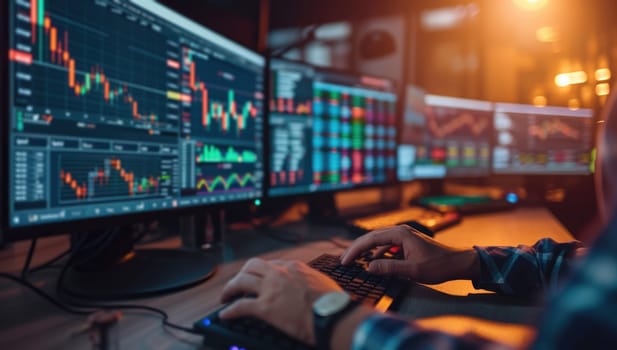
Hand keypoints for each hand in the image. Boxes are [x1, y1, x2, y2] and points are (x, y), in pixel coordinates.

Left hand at [219, 258, 342, 344]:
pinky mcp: (265, 307)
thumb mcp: (322, 282)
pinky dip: (230, 310)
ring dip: (230, 289)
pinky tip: (225, 314)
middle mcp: (279, 274)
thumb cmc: (333, 303)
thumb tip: (312, 287)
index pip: (271, 264)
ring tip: (226, 297)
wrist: (332, 315)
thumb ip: (311, 281)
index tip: (259, 279)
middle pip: (251, 267)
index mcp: (295, 267)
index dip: (262, 272)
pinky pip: (240, 306)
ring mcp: (270, 289)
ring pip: (240, 281)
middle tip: (238, 285)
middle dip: (242, 274)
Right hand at [340, 225, 478, 283]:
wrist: (458, 263)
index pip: (370, 239)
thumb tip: (369, 267)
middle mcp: (400, 231)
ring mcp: (403, 236)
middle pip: (371, 237)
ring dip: (365, 250)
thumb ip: (389, 268)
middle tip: (343, 260)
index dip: (355, 250)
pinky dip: (376, 252)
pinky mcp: (406, 242)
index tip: (344, 261)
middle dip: (356, 248)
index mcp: (400, 234)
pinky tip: (373, 262)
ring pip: (378, 240)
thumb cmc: (438, 266)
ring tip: (353, 261)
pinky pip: (386, 245)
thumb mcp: (412, 270)